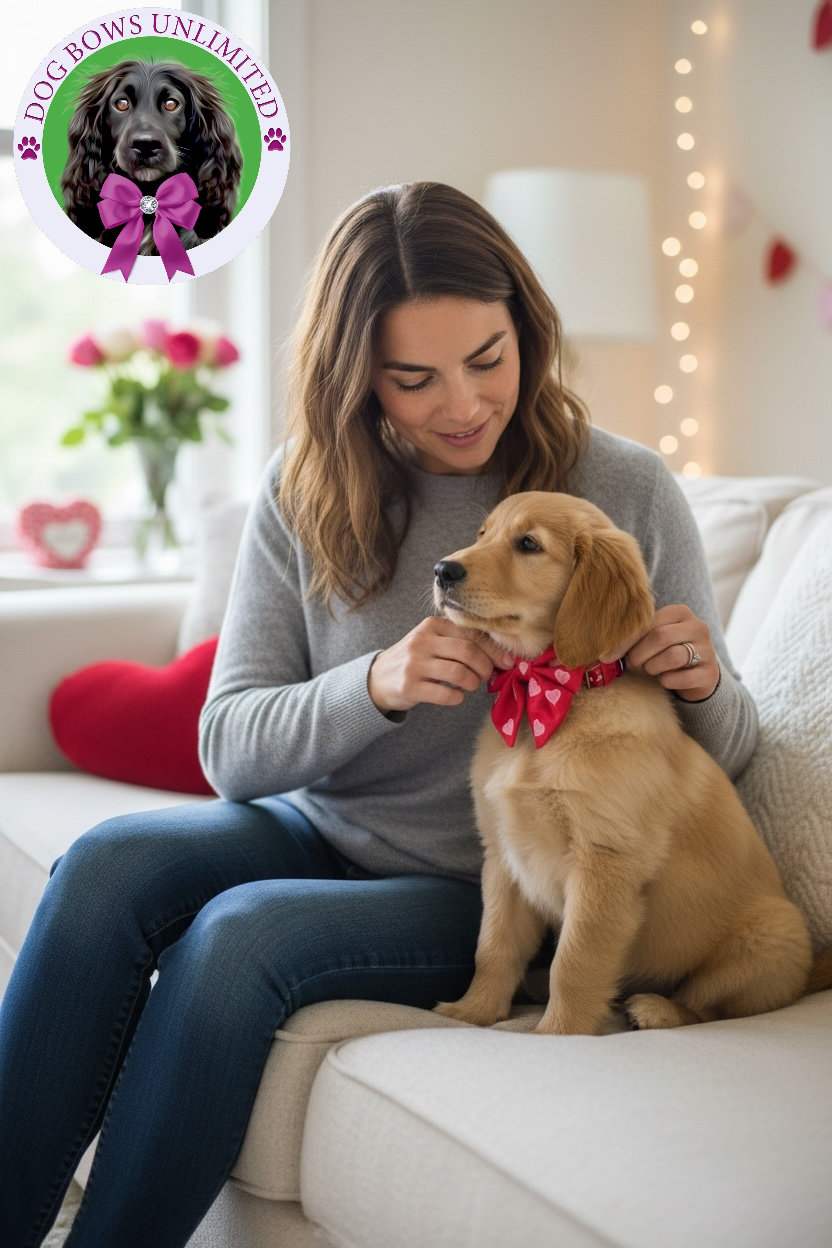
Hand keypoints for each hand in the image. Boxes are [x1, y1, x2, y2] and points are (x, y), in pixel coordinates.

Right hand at [368, 617, 513, 713]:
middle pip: (467, 651)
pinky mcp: (410, 686)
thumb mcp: (432, 641)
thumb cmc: (415, 659)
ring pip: (458, 672)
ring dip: (473, 682)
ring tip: (471, 686)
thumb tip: (501, 655)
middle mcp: (422, 641)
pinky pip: (445, 694)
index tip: (507, 662)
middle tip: (488, 676)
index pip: (471, 633)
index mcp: (432, 625)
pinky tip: (457, 696)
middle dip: (485, 666)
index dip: (494, 649)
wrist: (378, 678)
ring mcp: (414, 664)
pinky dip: (457, 697)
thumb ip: (460, 642)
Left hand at [599, 604, 719, 701]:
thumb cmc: (666, 653)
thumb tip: (603, 654)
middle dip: (639, 654)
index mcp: (679, 612)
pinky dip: (668, 681)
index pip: (648, 621)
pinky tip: (666, 680)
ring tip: (651, 669)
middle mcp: (697, 627)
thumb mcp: (653, 640)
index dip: (626, 640)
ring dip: (653, 667)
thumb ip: (634, 639)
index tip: (607, 656)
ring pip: (673, 656)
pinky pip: (683, 678)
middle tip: (632, 663)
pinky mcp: (710, 673)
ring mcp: (707, 649)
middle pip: (660, 637)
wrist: (698, 675)